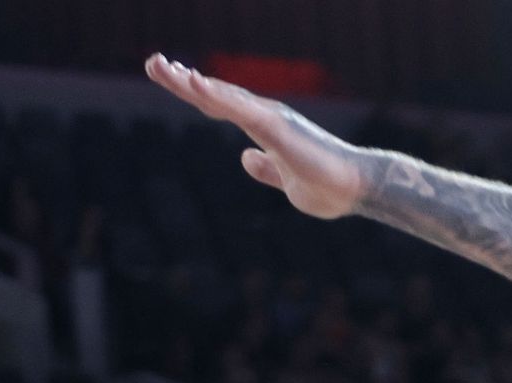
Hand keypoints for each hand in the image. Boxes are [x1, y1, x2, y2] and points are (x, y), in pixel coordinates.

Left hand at [145, 55, 369, 219]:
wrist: (359, 189)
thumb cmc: (330, 189)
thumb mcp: (288, 184)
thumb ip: (266, 170)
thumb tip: (245, 158)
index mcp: (265, 129)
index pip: (222, 107)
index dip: (196, 93)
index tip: (172, 77)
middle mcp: (265, 116)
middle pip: (215, 95)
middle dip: (182, 80)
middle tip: (152, 62)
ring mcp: (270, 119)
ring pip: (222, 96)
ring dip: (190, 82)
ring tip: (161, 66)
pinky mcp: (276, 127)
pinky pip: (238, 108)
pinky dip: (215, 94)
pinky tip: (193, 82)